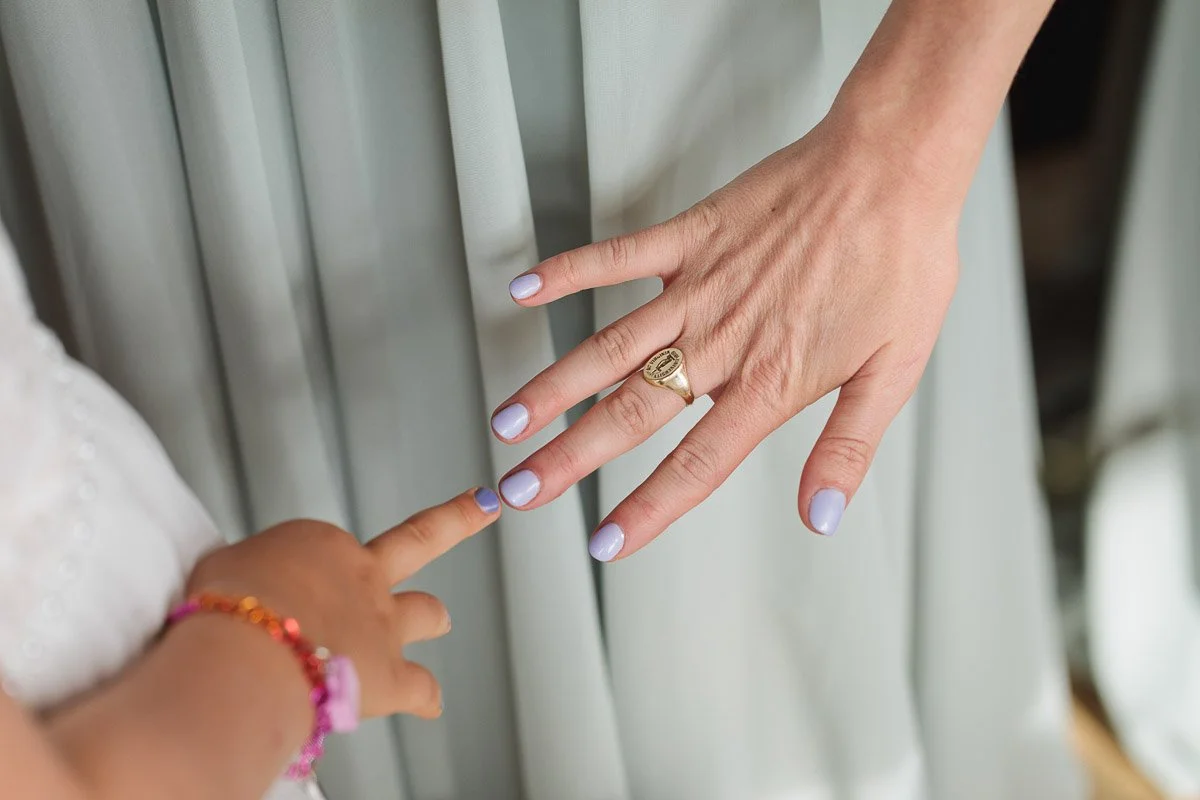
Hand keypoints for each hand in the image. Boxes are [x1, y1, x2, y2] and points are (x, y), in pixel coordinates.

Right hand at [185, 487, 501, 718]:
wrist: (248, 645)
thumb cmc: (225, 605)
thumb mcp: (224, 568)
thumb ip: (248, 574)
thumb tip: (241, 586)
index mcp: (323, 546)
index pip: (325, 553)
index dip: (306, 572)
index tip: (280, 586)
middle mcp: (362, 577)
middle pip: (416, 541)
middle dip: (454, 520)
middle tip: (477, 507)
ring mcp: (382, 624)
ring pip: (426, 610)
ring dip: (432, 617)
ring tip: (438, 621)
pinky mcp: (390, 674)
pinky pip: (422, 686)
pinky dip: (425, 697)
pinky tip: (430, 703)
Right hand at [491, 114, 959, 556]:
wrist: (893, 169)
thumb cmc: (901, 265)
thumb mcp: (894, 371)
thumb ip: (847, 449)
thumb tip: (821, 519)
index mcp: (770, 383)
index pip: (697, 464)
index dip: (647, 510)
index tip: (605, 544)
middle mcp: (721, 342)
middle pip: (630, 413)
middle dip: (569, 459)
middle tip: (520, 490)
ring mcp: (699, 287)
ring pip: (609, 346)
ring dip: (553, 387)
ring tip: (509, 419)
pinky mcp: (690, 236)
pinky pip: (616, 257)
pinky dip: (568, 271)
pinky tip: (525, 289)